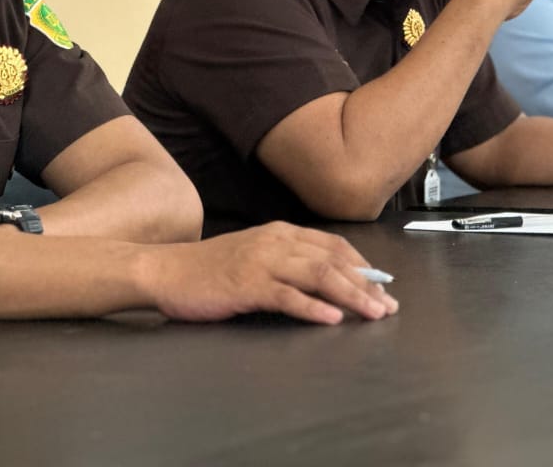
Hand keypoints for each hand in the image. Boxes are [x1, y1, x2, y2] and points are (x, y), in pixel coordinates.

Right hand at [147, 222, 398, 324]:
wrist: (165, 270)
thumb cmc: (210, 269)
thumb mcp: (255, 255)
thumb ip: (288, 262)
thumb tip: (327, 279)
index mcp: (282, 233)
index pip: (334, 245)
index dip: (363, 265)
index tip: (383, 285)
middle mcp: (276, 242)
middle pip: (333, 260)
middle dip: (366, 284)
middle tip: (387, 306)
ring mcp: (261, 262)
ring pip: (318, 275)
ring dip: (350, 294)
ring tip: (372, 313)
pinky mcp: (246, 285)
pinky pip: (287, 296)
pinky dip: (312, 307)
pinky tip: (331, 319)